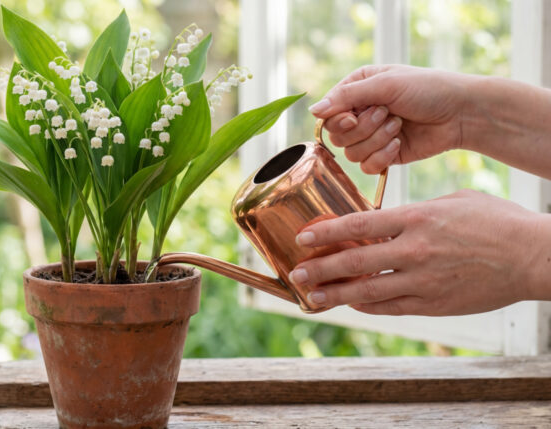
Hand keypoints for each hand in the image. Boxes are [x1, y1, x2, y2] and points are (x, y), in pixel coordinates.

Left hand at [287, 190, 550, 315]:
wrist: (533, 256)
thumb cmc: (496, 221)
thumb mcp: (452, 201)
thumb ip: (414, 211)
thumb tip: (385, 218)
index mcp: (417, 218)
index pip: (359, 226)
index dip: (327, 233)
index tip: (303, 238)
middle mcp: (415, 250)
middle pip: (355, 263)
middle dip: (321, 269)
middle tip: (296, 274)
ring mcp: (424, 280)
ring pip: (368, 291)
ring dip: (336, 295)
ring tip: (311, 297)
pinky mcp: (434, 303)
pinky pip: (392, 307)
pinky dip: (368, 306)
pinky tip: (351, 304)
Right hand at [309, 65, 473, 173]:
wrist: (461, 113)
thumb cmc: (428, 89)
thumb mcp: (386, 84)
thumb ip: (347, 96)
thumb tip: (313, 111)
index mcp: (356, 90)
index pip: (327, 114)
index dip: (338, 120)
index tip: (355, 115)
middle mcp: (359, 114)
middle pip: (337, 136)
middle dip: (364, 128)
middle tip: (388, 114)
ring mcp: (371, 137)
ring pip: (351, 154)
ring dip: (377, 140)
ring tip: (399, 126)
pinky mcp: (383, 156)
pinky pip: (366, 167)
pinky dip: (382, 156)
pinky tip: (400, 143)